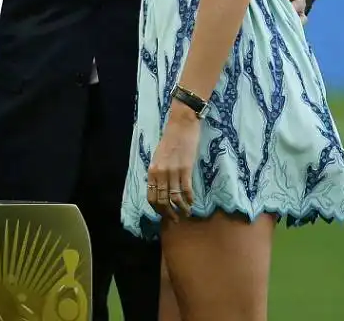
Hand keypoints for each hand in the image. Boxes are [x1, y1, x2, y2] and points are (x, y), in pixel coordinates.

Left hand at [147, 102, 199, 221]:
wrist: (182, 124)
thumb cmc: (171, 138)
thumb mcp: (159, 156)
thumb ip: (158, 171)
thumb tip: (160, 188)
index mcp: (152, 170)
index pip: (151, 197)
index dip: (158, 209)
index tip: (164, 215)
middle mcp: (160, 172)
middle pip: (162, 201)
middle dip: (169, 213)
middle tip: (175, 219)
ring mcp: (173, 171)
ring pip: (174, 198)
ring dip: (181, 209)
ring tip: (186, 213)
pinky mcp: (186, 168)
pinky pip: (186, 190)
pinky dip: (189, 199)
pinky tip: (192, 202)